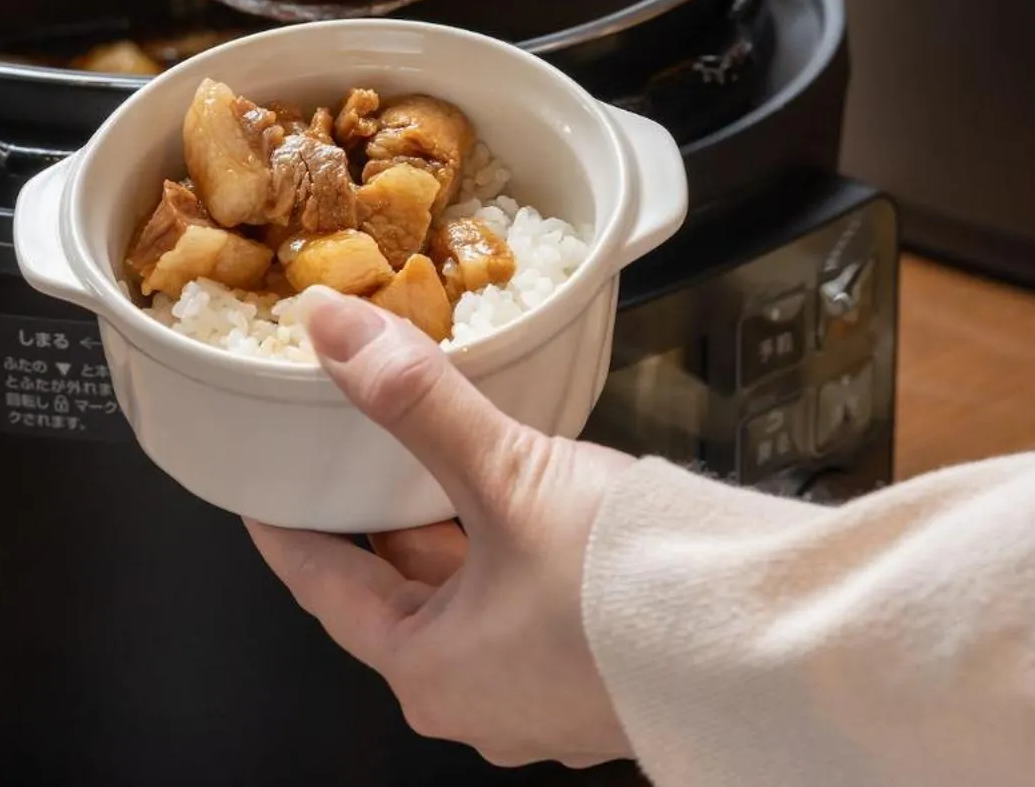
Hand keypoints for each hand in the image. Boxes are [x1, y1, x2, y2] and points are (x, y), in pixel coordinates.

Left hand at [244, 287, 638, 768]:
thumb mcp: (508, 476)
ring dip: (461, 535)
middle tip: (361, 456)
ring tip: (451, 463)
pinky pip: (532, 611)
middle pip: (403, 595)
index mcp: (428, 671)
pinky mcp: (602, 680)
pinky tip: (540, 506)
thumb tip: (335, 334)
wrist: (764, 643)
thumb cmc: (628, 587)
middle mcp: (480, 700)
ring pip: (473, 602)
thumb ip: (417, 402)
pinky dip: (517, 555)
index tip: (269, 499)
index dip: (293, 534)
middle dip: (385, 521)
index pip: (327, 592)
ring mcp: (545, 699)